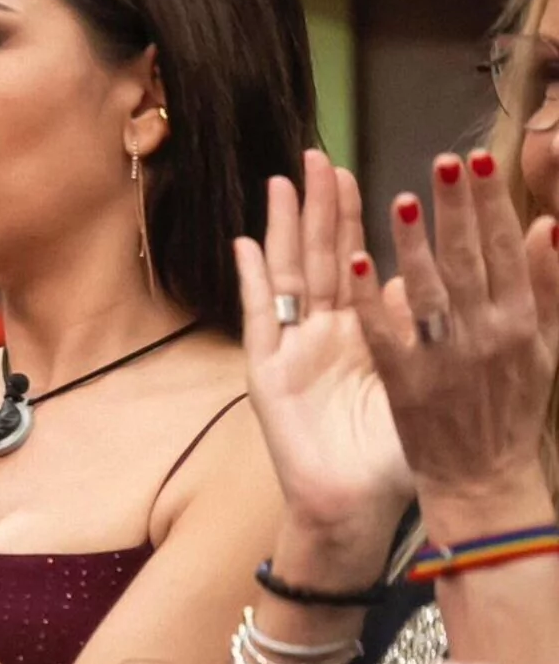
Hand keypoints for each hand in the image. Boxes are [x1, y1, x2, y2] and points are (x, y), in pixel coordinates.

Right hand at [235, 151, 412, 553]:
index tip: (356, 173)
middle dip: (317, 207)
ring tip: (282, 183)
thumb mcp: (418, 383)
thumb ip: (412, 331)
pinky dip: (253, 282)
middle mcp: (323, 333)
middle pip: (318, 256)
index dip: (353, 218)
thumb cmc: (393, 455)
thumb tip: (413, 276)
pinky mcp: (268, 372)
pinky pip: (261, 319)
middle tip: (316, 156)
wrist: (357, 506)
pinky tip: (245, 245)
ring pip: (289, 275)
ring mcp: (292, 349)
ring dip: (283, 230)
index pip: (354, 260)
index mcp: (361, 332)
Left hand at [351, 151, 558, 518]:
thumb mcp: (546, 349)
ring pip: (428, 292)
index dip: (491, 204)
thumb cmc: (512, 408)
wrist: (485, 481)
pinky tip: (356, 263)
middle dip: (458, 210)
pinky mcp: (405, 382)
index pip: (507, 251)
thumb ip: (548, 288)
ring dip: (415, 246)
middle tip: (443, 161)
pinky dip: (372, 299)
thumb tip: (548, 226)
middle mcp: (487, 336)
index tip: (477, 160)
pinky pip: (385, 333)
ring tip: (400, 201)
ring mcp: (445, 360)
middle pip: (470, 262)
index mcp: (521, 324)